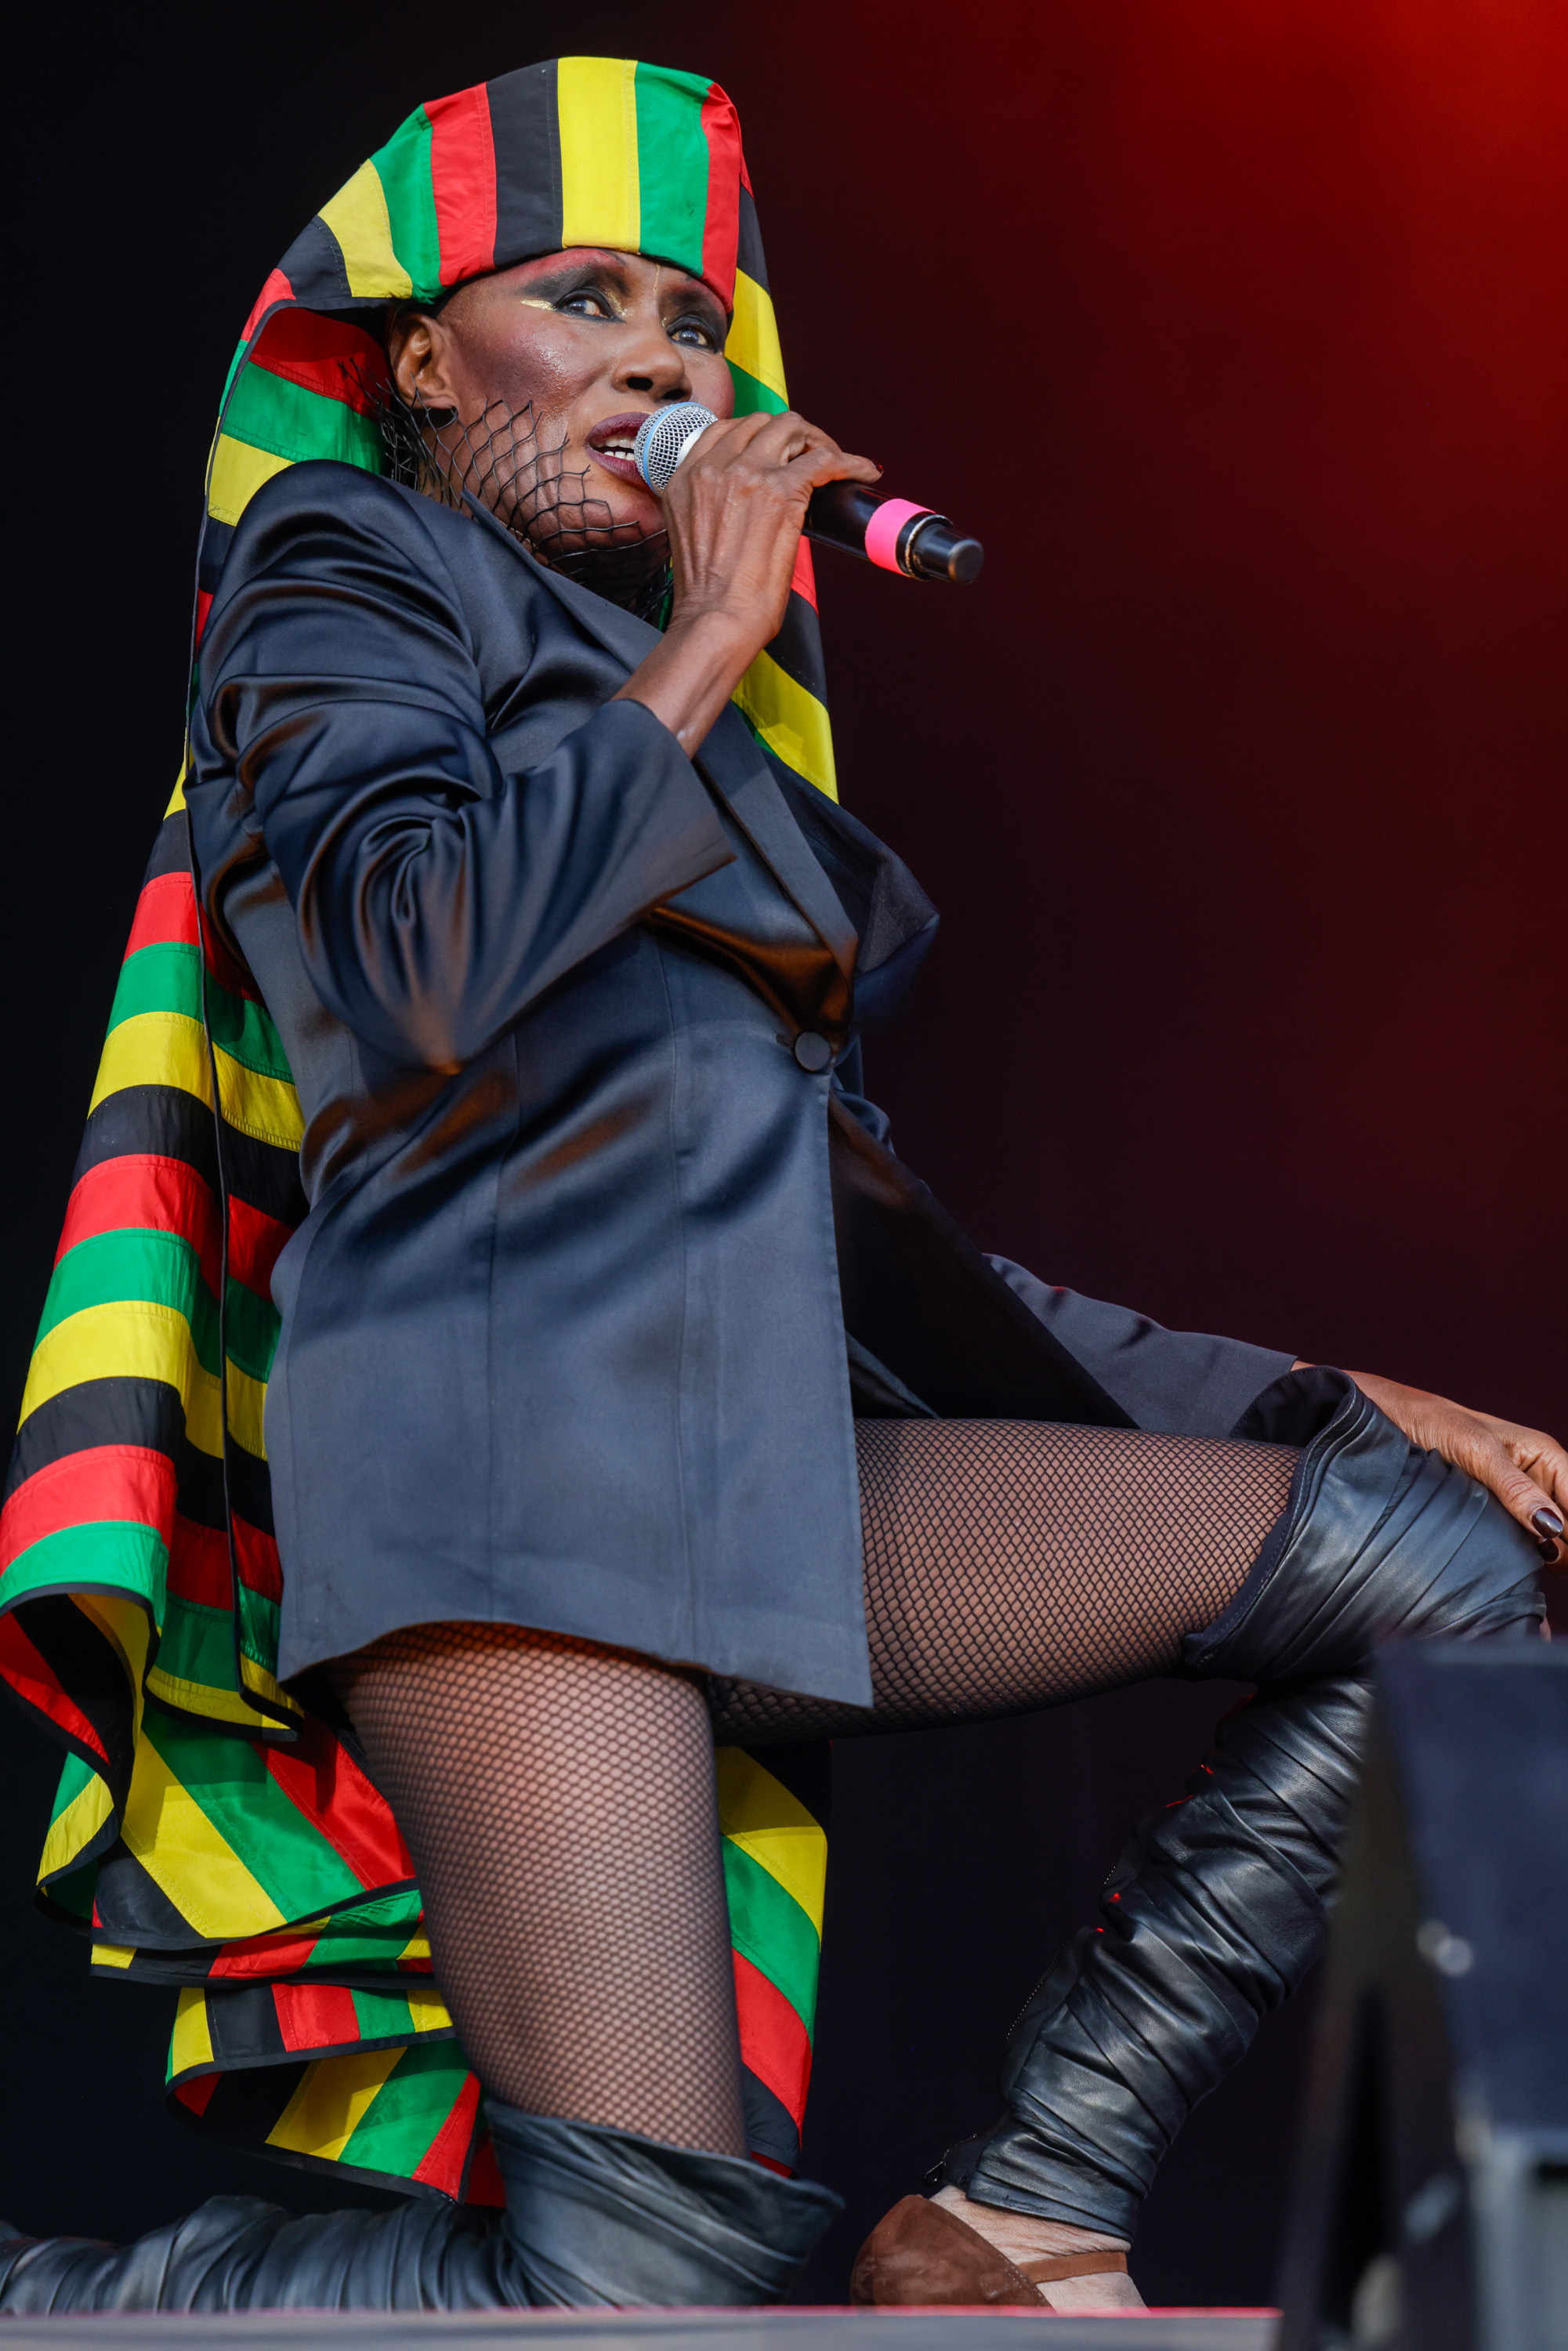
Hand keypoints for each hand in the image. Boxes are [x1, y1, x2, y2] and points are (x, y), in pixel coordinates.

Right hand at [614, 412, 877, 754]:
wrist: (714, 621)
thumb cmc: (707, 597)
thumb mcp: (692, 535)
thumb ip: (711, 507)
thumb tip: (746, 506)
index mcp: (685, 478)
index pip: (726, 430)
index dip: (758, 435)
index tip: (777, 451)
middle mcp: (713, 468)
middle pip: (761, 422)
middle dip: (791, 435)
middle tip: (811, 457)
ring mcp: (747, 475)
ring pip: (792, 429)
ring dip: (818, 441)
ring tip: (834, 463)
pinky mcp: (781, 492)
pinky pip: (823, 460)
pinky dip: (849, 461)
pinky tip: (863, 471)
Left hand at [1298, 1363, 1567, 1567]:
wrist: (1374, 1416)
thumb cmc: (1425, 1419)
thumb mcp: (1473, 1449)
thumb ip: (1514, 1488)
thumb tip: (1552, 1527)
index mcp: (1545, 1457)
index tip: (1555, 1559)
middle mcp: (1535, 1481)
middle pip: (1567, 1531)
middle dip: (1560, 1554)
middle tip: (1535, 1569)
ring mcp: (1511, 1503)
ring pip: (1545, 1546)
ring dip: (1535, 1563)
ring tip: (1515, 1574)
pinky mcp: (1486, 1519)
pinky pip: (1514, 1549)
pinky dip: (1514, 1563)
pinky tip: (1501, 1573)